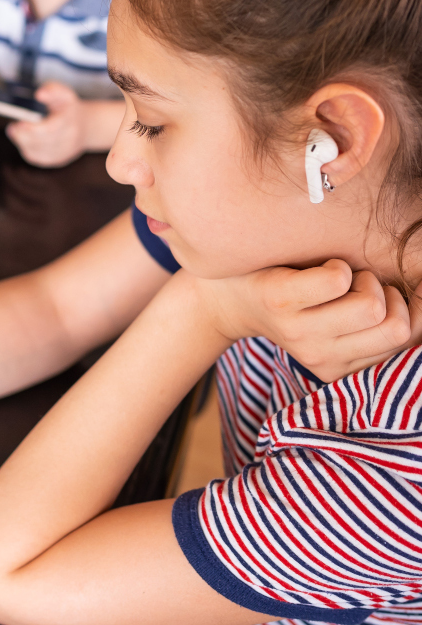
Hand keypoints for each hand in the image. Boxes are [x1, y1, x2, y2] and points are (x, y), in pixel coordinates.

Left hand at [5, 81, 86, 166]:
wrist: (85, 128)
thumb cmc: (69, 109)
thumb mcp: (64, 94)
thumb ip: (52, 89)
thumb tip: (39, 94)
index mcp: (69, 122)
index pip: (49, 129)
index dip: (31, 128)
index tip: (19, 123)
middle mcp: (68, 140)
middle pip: (39, 142)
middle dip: (22, 135)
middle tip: (12, 127)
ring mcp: (62, 153)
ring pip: (35, 151)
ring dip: (22, 141)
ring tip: (16, 130)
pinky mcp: (55, 161)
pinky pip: (35, 157)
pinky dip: (25, 148)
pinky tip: (23, 139)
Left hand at [194, 259, 421, 381]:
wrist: (227, 290)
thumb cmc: (297, 297)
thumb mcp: (340, 317)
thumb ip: (382, 317)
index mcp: (343, 366)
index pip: (409, 342)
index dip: (411, 310)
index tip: (386, 296)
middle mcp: (322, 358)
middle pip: (396, 327)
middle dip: (387, 295)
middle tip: (354, 287)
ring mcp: (300, 333)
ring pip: (373, 305)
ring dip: (363, 278)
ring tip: (335, 279)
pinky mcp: (280, 303)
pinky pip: (338, 279)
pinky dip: (337, 264)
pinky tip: (317, 269)